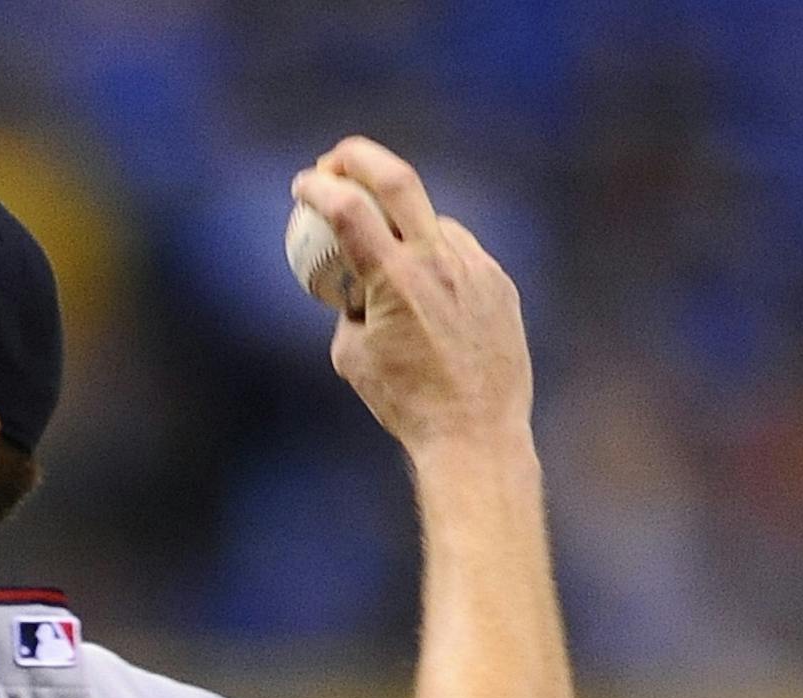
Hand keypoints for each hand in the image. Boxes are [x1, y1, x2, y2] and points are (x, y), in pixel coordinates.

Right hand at [291, 138, 531, 457]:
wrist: (474, 434)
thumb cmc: (406, 405)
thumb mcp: (353, 359)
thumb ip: (348, 310)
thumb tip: (354, 289)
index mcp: (396, 281)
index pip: (349, 210)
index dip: (319, 188)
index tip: (303, 184)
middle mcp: (438, 262)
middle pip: (397, 179)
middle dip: (358, 158)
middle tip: (336, 159)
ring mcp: (475, 267)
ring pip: (433, 223)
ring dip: (404, 228)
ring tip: (388, 263)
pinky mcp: (499, 282)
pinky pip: (461, 256)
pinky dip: (437, 262)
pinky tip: (430, 297)